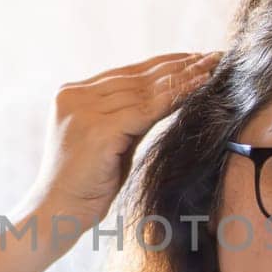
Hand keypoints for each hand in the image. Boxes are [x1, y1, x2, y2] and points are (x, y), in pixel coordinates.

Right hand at [18, 51, 220, 239]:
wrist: (55, 215)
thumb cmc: (86, 187)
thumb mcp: (110, 143)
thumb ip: (129, 119)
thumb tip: (168, 97)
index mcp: (71, 94)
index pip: (126, 73)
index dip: (164, 64)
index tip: (196, 57)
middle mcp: (74, 96)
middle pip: (137, 77)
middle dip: (179, 65)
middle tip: (215, 56)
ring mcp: (83, 111)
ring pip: (144, 91)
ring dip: (183, 78)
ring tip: (213, 68)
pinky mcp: (96, 131)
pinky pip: (146, 110)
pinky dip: (175, 97)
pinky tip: (199, 88)